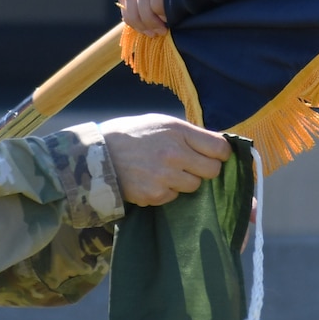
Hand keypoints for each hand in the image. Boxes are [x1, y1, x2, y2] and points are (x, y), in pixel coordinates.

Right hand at [100, 113, 231, 205]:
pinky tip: (152, 180)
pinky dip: (167, 192)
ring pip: (195, 186)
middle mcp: (174, 153)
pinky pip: (174, 197)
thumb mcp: (160, 123)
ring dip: (185, 181)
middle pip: (212, 170)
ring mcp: (165, 176)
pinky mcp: (154, 194)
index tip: (216, 156)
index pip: (219, 148)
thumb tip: (215, 145)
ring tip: (166, 171)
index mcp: (178, 131)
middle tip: (191, 165)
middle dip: (205, 169)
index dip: (221, 154)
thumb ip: (188, 133)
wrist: (97, 155)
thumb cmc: (131, 135)